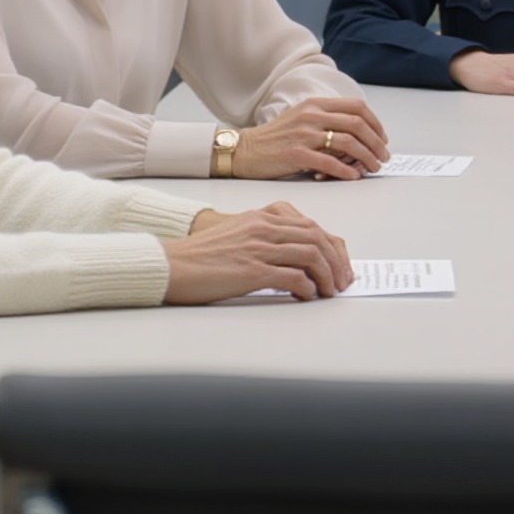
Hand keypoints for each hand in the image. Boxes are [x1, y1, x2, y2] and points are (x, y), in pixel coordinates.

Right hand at [164, 202, 351, 302]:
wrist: (171, 264)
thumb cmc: (200, 255)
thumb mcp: (238, 233)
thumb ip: (266, 236)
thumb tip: (296, 258)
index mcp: (263, 216)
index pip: (312, 226)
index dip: (333, 246)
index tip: (340, 264)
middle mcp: (265, 228)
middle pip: (318, 238)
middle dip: (337, 262)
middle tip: (342, 281)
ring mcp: (259, 248)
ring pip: (312, 256)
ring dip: (327, 277)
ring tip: (329, 291)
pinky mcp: (252, 270)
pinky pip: (294, 277)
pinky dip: (308, 288)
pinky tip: (307, 297)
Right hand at [232, 98, 389, 179]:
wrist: (245, 150)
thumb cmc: (275, 138)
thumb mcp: (301, 119)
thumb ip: (327, 121)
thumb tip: (357, 136)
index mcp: (315, 104)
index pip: (356, 107)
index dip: (375, 123)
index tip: (382, 138)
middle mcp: (311, 115)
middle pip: (357, 124)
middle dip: (376, 142)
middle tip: (383, 157)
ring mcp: (304, 134)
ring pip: (348, 142)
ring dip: (366, 157)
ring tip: (373, 168)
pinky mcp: (296, 154)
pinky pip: (330, 162)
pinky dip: (346, 171)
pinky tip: (353, 177)